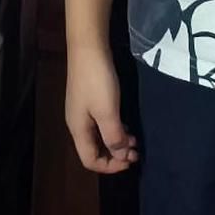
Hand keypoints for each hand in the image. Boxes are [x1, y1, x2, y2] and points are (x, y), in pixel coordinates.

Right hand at [63, 49, 137, 175]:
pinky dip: (114, 129)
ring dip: (117, 141)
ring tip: (134, 139)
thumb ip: (113, 137)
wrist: (88, 48)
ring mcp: (82, 111)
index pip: (90, 161)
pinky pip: (101, 124)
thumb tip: (121, 156)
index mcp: (78, 130)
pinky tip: (126, 123)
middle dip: (116, 155)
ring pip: (99, 137)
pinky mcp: (89, 100)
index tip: (130, 160)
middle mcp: (78, 124)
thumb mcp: (108, 112)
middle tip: (136, 151)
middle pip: (94, 150)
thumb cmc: (97, 81)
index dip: (110, 166)